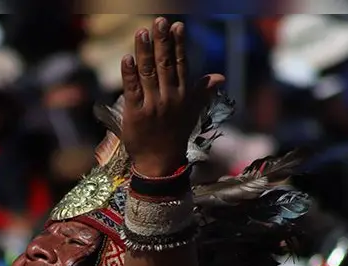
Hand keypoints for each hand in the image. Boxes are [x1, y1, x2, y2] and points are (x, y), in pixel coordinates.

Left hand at [120, 17, 224, 176]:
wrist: (160, 163)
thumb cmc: (174, 135)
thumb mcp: (192, 112)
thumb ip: (202, 91)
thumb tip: (220, 76)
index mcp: (182, 95)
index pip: (181, 64)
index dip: (179, 44)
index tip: (177, 26)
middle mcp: (169, 98)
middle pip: (165, 64)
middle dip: (162, 41)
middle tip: (159, 21)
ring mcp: (153, 105)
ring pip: (148, 73)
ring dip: (144, 51)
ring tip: (141, 32)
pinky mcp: (136, 113)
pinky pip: (132, 89)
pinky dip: (129, 73)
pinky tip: (127, 58)